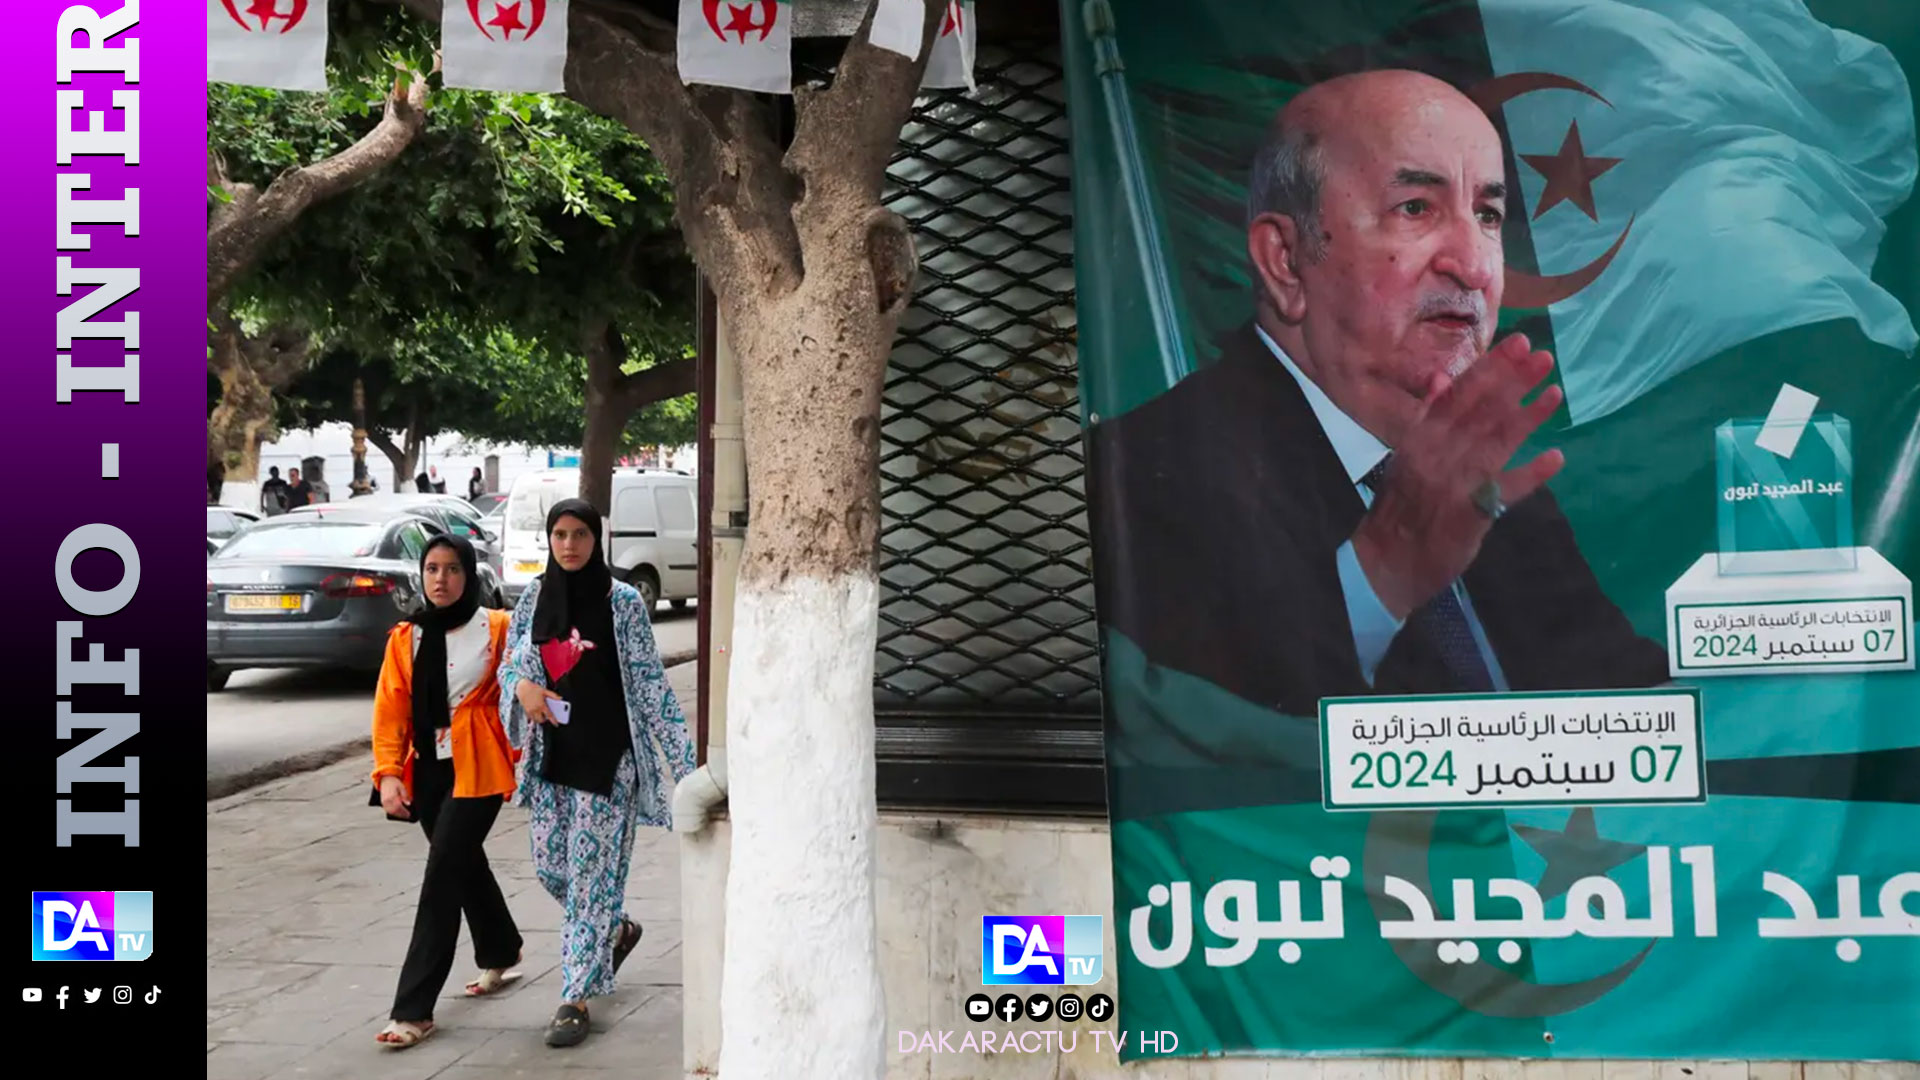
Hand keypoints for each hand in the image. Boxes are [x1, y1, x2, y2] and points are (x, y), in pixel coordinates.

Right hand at [379, 775, 410, 818]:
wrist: (386, 779)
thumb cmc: (395, 783)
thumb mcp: (402, 787)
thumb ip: (405, 796)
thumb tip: (409, 804)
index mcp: (392, 796)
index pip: (399, 807)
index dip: (404, 812)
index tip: (409, 814)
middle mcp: (387, 800)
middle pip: (395, 811)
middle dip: (401, 814)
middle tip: (407, 816)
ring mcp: (384, 802)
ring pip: (391, 811)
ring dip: (397, 815)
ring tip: (403, 815)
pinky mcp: (382, 802)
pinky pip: (387, 810)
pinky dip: (392, 813)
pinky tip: (397, 813)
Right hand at [517, 681, 563, 724]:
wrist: (522, 687)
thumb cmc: (533, 688)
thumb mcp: (545, 691)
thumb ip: (553, 695)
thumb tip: (560, 698)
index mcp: (541, 705)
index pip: (549, 715)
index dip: (553, 721)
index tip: (556, 724)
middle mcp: (535, 709)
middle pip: (541, 720)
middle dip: (545, 720)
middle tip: (546, 716)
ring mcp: (530, 711)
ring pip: (535, 720)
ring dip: (539, 719)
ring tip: (541, 715)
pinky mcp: (525, 710)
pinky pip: (530, 717)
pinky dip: (533, 717)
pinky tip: (535, 713)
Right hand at [1351, 333, 1565, 619]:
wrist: (1388, 559)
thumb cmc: (1403, 503)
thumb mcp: (1407, 455)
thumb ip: (1429, 419)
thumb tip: (1444, 378)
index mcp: (1420, 438)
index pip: (1459, 395)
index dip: (1491, 368)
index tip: (1518, 343)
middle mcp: (1436, 455)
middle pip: (1481, 412)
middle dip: (1515, 382)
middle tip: (1544, 358)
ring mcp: (1455, 484)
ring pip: (1496, 443)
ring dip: (1529, 418)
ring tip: (1556, 395)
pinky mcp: (1471, 513)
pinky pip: (1505, 491)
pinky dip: (1531, 474)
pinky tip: (1555, 457)